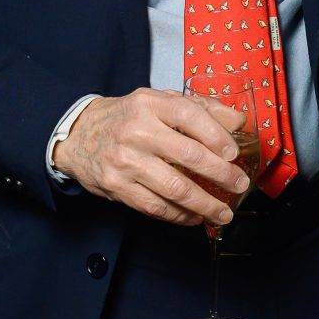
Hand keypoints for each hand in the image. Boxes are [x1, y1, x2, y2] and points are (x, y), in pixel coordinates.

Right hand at [54, 89, 252, 226]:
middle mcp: (136, 130)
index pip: (189, 114)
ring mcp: (125, 160)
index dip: (216, 134)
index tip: (234, 153)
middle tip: (239, 184)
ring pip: (174, 188)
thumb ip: (199, 107)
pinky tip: (195, 217)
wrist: (79, 135)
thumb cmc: (128, 118)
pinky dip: (180, 215)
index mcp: (149, 103)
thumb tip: (238, 121)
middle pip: (187, 155)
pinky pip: (155, 206)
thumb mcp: (159, 101)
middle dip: (220, 174)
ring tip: (224, 212)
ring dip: (205, 204)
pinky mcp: (117, 186)